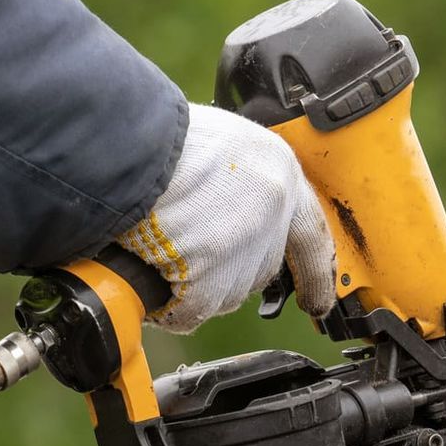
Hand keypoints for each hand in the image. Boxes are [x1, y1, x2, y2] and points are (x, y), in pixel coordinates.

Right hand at [117, 104, 336, 333]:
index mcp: (277, 169)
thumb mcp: (220, 143)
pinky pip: (194, 310)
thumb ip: (238, 180)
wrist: (126, 141)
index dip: (315, 270)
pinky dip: (170, 305)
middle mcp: (272, 208)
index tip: (319, 299)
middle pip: (260, 269)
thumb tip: (229, 212)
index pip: (311, 233)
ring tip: (157, 250)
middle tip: (186, 254)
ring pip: (227, 293)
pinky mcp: (210, 273)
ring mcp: (244, 243)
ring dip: (193, 286)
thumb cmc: (158, 135)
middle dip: (225, 271)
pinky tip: (150, 277)